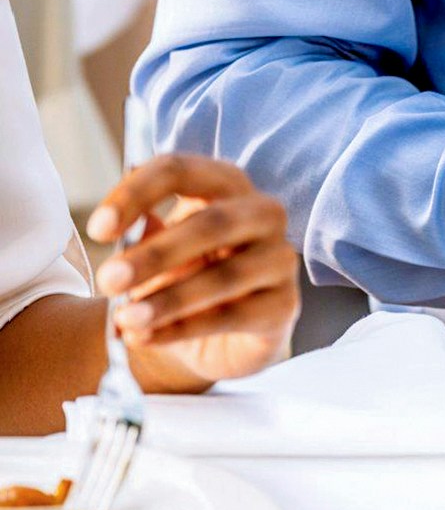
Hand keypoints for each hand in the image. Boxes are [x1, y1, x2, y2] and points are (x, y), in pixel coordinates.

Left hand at [86, 155, 300, 390]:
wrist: (220, 335)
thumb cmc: (187, 276)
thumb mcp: (157, 251)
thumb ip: (141, 237)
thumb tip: (121, 226)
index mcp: (225, 184)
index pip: (179, 171)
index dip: (135, 195)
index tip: (96, 231)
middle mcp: (263, 214)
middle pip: (211, 223)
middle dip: (154, 254)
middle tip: (107, 281)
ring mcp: (280, 260)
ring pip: (225, 276)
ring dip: (169, 299)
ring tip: (126, 319)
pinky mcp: (284, 306)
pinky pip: (233, 317)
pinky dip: (183, 329)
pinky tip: (145, 338)